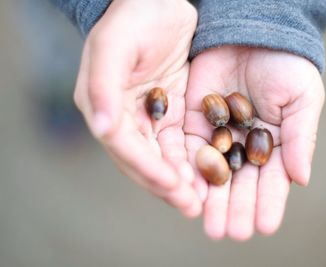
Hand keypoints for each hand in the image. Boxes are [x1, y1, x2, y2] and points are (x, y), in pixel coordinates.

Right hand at [74, 0, 201, 216]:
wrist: (157, 2)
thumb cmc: (132, 18)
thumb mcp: (113, 46)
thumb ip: (102, 86)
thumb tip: (102, 129)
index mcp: (104, 106)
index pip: (125, 147)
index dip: (147, 168)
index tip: (173, 185)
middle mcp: (125, 118)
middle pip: (145, 160)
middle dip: (167, 185)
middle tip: (191, 207)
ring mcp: (150, 118)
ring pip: (165, 158)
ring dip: (182, 181)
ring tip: (202, 202)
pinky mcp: (172, 113)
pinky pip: (182, 143)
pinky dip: (193, 161)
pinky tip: (210, 175)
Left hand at [185, 46, 324, 239]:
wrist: (251, 33)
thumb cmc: (285, 65)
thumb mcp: (302, 98)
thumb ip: (301, 138)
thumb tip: (302, 179)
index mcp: (273, 143)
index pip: (272, 179)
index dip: (269, 202)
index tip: (266, 226)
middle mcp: (243, 144)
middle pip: (239, 183)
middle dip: (236, 208)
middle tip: (232, 233)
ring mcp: (217, 134)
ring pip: (213, 173)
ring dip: (211, 200)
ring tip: (210, 224)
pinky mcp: (193, 121)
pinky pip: (190, 149)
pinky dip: (189, 172)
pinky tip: (189, 192)